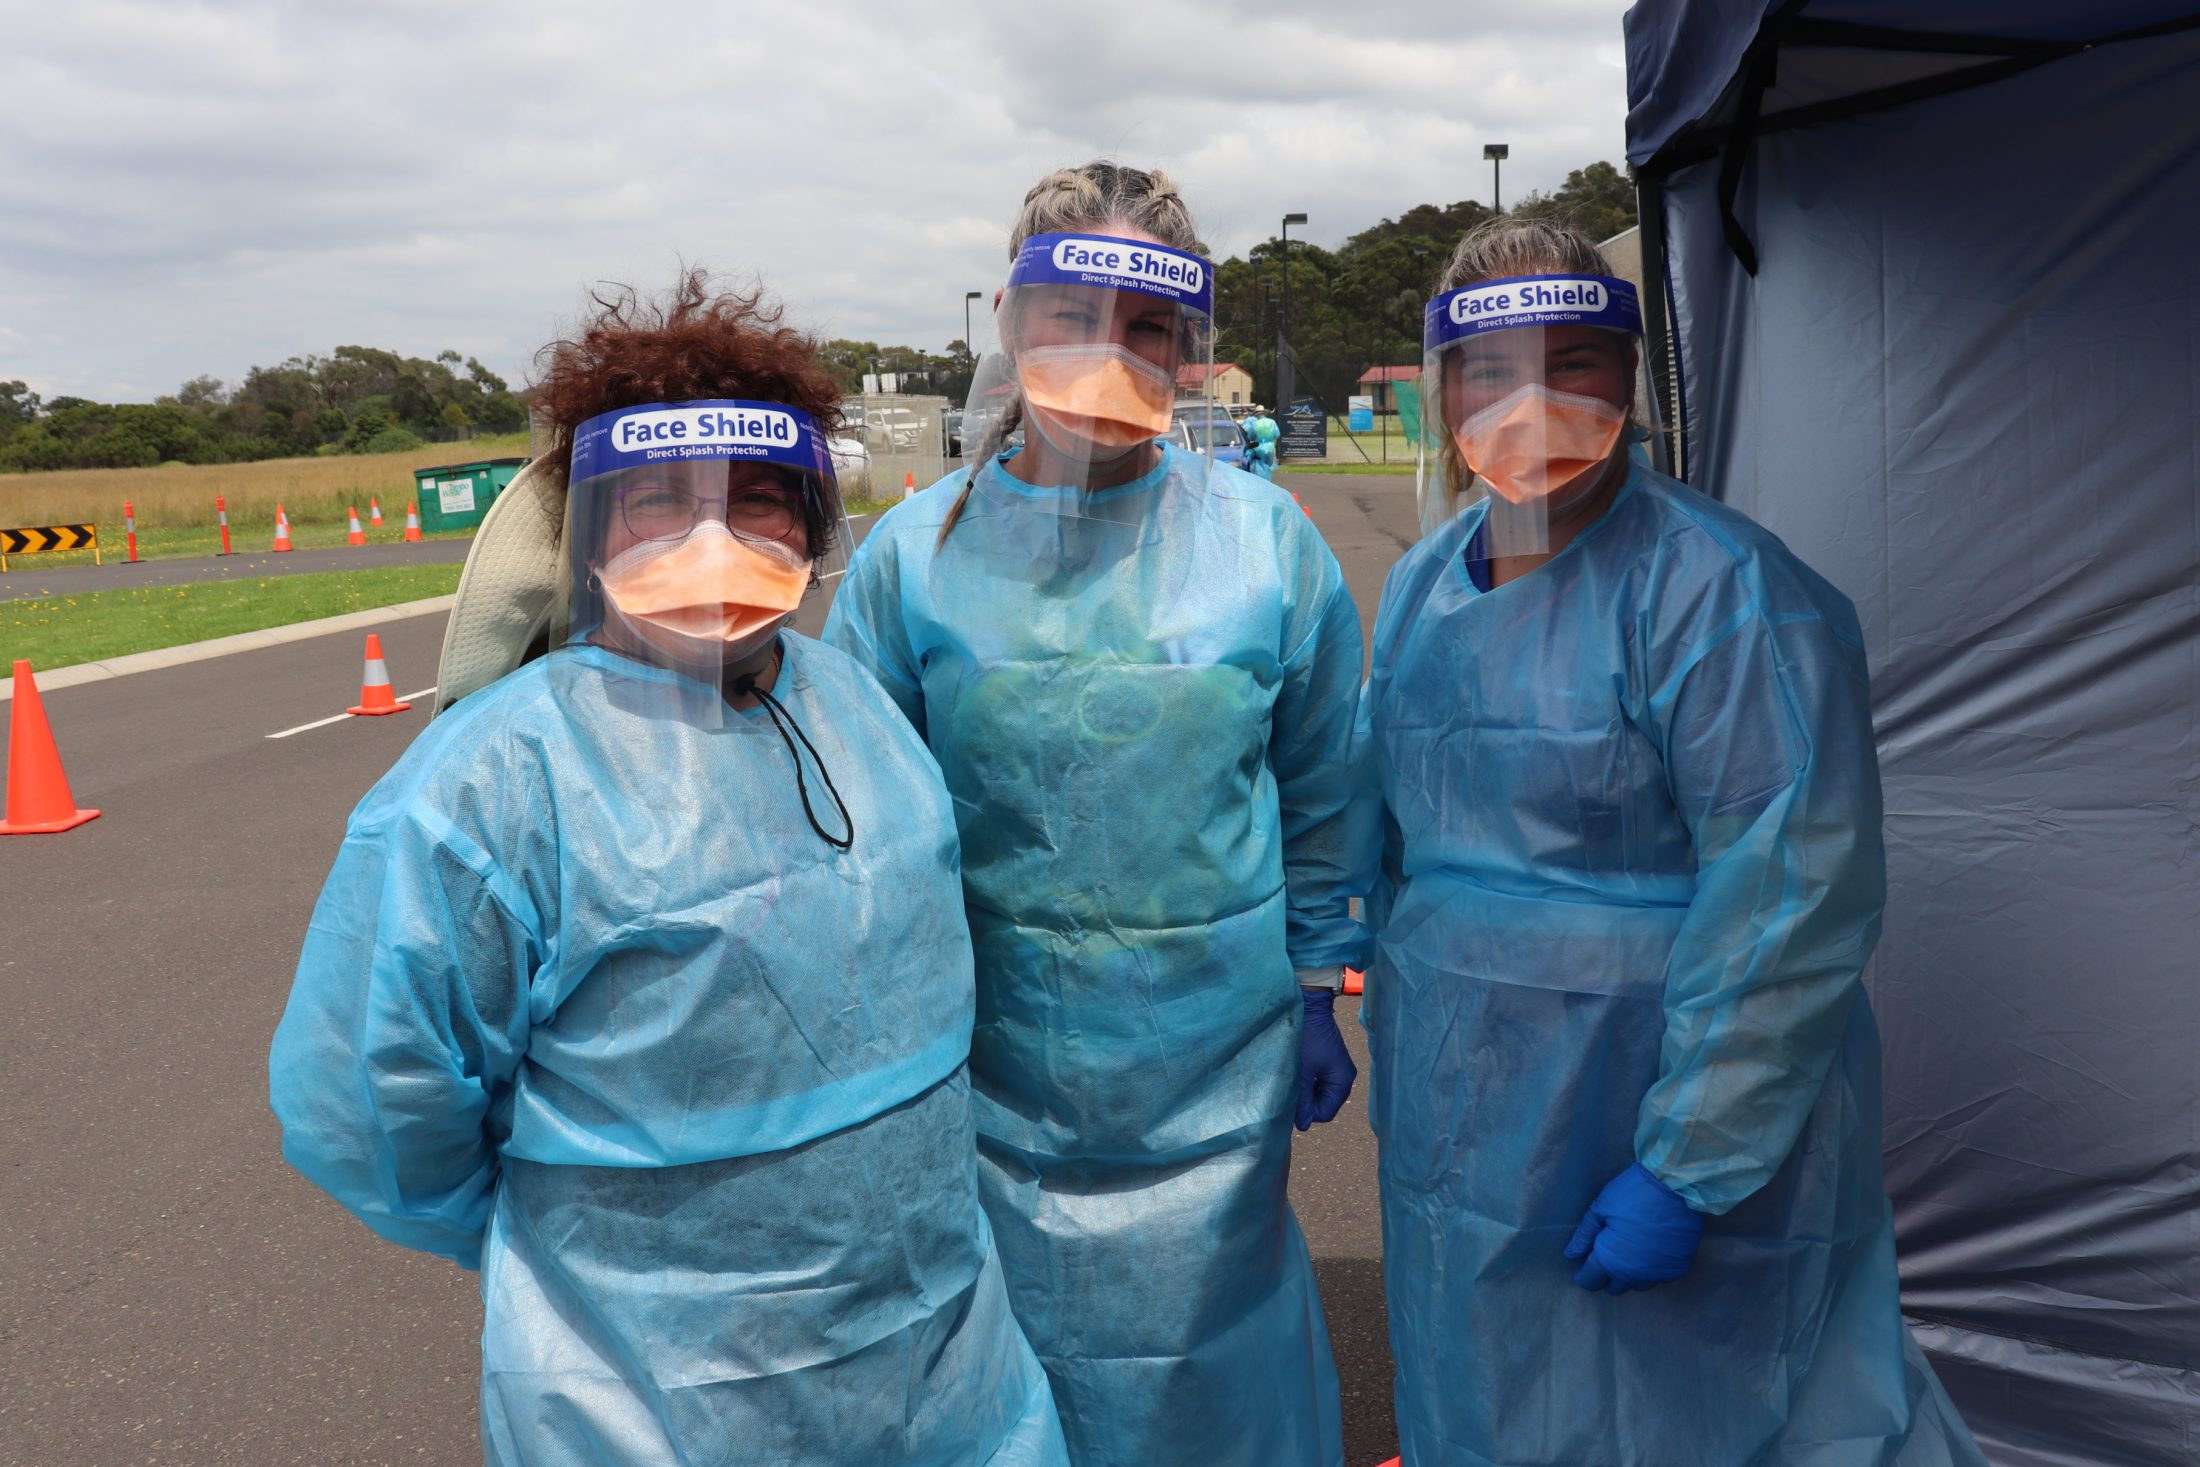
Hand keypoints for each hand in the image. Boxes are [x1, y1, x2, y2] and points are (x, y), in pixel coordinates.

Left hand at [1296, 988, 1357, 1130]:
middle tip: (1288, 1093)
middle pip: (1324, 1104)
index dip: (1308, 1113)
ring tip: (1291, 1083)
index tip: (1290, 1105)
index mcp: (1342, 1080)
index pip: (1326, 1112)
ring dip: (1305, 1093)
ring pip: (1319, 1094)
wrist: (1310, 1008)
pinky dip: (1307, 1083)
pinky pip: (1318, 1082)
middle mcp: (1343, 1077)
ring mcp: (1336, 1069)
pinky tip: (1295, 1075)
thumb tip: (1302, 1125)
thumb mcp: (1301, 1072)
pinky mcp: (1328, 1062)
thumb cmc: (1306, 1039)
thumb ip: (1302, 1100)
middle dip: (1307, 1103)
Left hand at [1563, 1163, 1704, 1293]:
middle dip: (1605, 1275)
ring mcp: (1658, 1273)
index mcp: (1610, 1260)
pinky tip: (1650, 1252)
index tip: (1583, 1264)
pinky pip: (1660, 1278)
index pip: (1590, 1280)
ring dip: (1629, 1275)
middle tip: (1605, 1255)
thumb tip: (1571, 1254)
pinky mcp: (1678, 1268)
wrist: (1676, 1186)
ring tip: (1628, 1253)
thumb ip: (1584, 1236)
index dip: (1583, 1274)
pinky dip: (1652, 1270)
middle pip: (1614, 1287)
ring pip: (1638, 1285)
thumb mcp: (1600, 1209)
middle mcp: (1634, 1274)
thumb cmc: (1632, 1194)